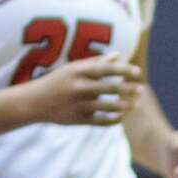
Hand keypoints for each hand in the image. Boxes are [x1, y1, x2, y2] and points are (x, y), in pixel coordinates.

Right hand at [24, 54, 142, 125]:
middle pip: (110, 88)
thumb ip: (96, 63)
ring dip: (125, 106)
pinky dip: (114, 119)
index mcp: (79, 71)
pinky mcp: (79, 120)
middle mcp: (80, 87)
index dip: (123, 70)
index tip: (137, 72)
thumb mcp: (73, 68)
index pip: (106, 69)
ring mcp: (80, 104)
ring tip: (135, 104)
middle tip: (141, 88)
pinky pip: (101, 121)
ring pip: (109, 106)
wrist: (36, 102)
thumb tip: (118, 56)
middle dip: (128, 89)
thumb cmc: (58, 81)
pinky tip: (121, 116)